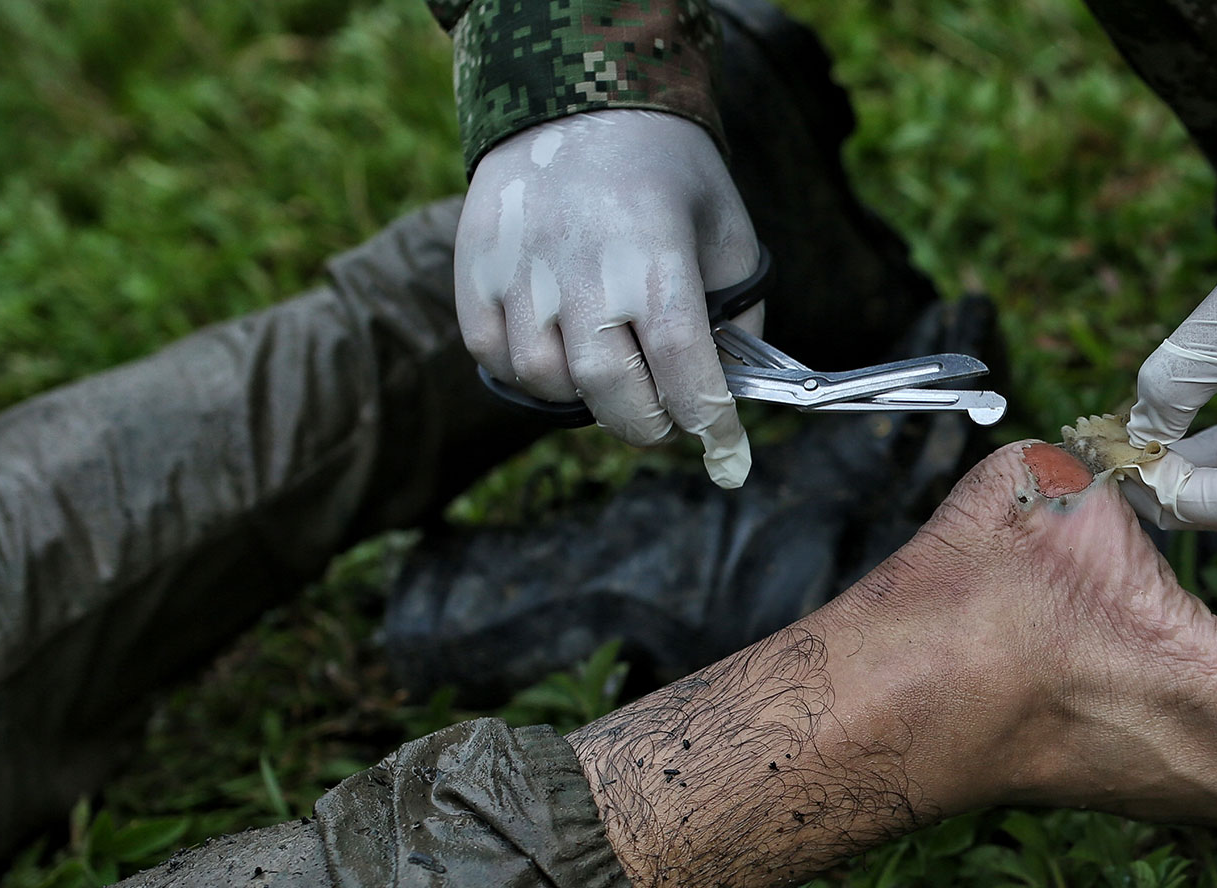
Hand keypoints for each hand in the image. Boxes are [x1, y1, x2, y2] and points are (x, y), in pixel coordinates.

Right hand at [456, 110, 761, 487]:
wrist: (576, 102)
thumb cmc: (667, 173)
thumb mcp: (728, 232)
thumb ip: (740, 313)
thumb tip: (730, 389)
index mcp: (654, 255)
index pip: (683, 366)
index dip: (710, 423)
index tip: (728, 457)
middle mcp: (582, 268)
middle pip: (611, 390)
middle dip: (647, 425)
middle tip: (666, 421)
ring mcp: (521, 271)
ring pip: (548, 382)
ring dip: (588, 397)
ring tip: (613, 370)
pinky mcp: (476, 273)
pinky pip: (497, 358)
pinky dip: (533, 375)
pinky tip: (562, 350)